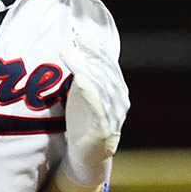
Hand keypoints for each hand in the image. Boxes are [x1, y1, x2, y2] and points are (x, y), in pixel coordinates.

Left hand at [56, 30, 128, 191]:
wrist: (86, 157)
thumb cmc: (83, 122)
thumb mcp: (83, 95)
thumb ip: (83, 74)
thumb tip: (74, 46)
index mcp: (115, 90)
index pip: (108, 64)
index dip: (97, 48)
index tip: (83, 33)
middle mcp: (119, 100)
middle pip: (107, 71)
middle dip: (92, 54)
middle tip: (78, 38)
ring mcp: (114, 115)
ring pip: (102, 86)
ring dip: (87, 68)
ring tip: (71, 54)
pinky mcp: (104, 129)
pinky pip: (98, 107)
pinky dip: (90, 92)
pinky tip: (80, 79)